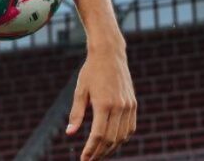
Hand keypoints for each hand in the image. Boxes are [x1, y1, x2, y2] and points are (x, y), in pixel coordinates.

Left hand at [65, 43, 136, 159]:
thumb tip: (70, 133)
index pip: (98, 136)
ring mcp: (129, 106)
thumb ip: (76, 113)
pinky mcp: (133, 104)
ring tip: (100, 154)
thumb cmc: (91, 72)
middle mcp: (119, 107)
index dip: (91, 150)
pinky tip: (112, 142)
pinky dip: (122, 138)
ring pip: (122, 136)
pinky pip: (130, 128)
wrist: (109, 54)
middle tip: (90, 160)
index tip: (84, 160)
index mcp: (104, 104)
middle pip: (111, 139)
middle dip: (100, 153)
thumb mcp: (80, 90)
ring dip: (111, 148)